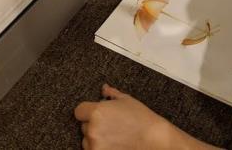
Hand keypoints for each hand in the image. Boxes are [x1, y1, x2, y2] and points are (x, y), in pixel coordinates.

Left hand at [75, 84, 214, 149]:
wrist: (152, 138)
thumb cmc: (141, 117)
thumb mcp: (126, 100)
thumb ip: (111, 94)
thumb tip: (104, 88)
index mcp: (97, 111)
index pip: (79, 110)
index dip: (86, 110)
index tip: (93, 111)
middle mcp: (93, 129)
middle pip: (84, 125)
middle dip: (93, 123)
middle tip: (109, 122)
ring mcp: (95, 145)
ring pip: (87, 140)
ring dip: (95, 137)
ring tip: (112, 133)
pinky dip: (99, 147)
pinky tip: (113, 141)